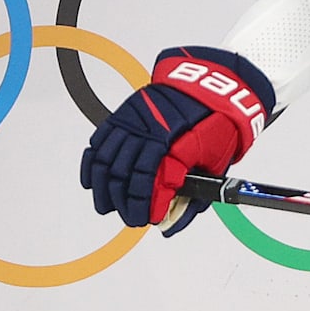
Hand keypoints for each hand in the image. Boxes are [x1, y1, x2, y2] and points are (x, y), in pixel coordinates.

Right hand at [80, 47, 274, 233]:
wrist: (211, 86)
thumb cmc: (217, 124)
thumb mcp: (216, 164)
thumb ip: (193, 196)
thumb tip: (171, 224)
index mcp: (177, 148)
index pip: (151, 187)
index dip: (146, 208)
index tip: (147, 218)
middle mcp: (150, 134)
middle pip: (124, 176)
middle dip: (124, 203)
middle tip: (129, 216)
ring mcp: (133, 123)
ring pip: (106, 161)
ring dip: (104, 188)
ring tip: (107, 205)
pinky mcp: (123, 115)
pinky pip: (99, 141)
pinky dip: (92, 163)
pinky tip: (92, 181)